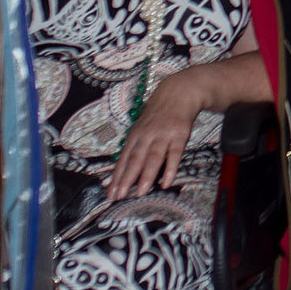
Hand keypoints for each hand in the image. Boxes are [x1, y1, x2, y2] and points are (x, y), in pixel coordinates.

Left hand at [108, 65, 213, 199]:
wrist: (178, 92)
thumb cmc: (158, 114)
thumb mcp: (142, 127)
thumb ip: (135, 147)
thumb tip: (124, 169)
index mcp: (135, 135)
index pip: (123, 158)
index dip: (117, 176)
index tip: (110, 193)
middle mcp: (147, 135)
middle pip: (135, 159)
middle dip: (126, 179)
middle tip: (119, 196)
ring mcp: (163, 135)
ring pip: (153, 158)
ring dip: (146, 176)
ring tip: (140, 193)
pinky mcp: (179, 135)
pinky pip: (175, 154)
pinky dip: (170, 169)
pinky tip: (166, 182)